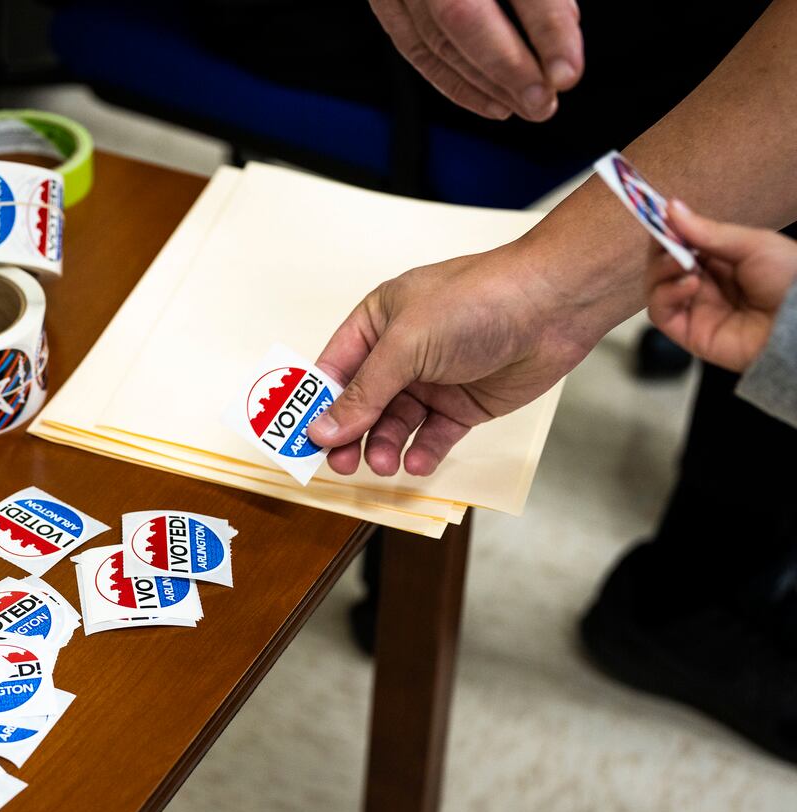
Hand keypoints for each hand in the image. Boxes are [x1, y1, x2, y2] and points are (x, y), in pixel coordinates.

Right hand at [305, 241, 602, 475]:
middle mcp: (401, 353)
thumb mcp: (406, 344)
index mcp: (377, 322)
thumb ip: (364, 392)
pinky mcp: (462, 404)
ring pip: (394, 424)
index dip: (317, 405)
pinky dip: (422, 452)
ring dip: (384, 446)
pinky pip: (432, 435)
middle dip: (350, 435)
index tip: (303, 440)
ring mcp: (432, 380)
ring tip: (384, 463)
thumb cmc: (476, 302)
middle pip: (361, 404)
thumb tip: (323, 429)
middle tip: (340, 464)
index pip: (333, 369)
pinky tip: (416, 462)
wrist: (552, 306)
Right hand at [369, 0, 583, 121]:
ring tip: (526, 106)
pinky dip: (451, 81)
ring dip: (484, 83)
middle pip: (464, 17)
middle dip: (508, 68)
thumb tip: (561, 28)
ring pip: (437, 40)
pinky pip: (414, 49)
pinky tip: (486, 100)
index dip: (548, 28)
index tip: (568, 71)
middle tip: (543, 103)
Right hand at [646, 200, 796, 372]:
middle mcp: (705, 283)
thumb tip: (671, 208)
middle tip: (669, 240)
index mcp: (722, 260)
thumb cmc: (788, 278)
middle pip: (662, 264)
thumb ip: (707, 231)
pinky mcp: (689, 333)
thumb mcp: (752, 245)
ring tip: (683, 264)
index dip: (668, 230)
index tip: (658, 214)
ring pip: (655, 287)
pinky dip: (666, 295)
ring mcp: (696, 308)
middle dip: (662, 249)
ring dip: (661, 270)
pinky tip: (690, 285)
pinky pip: (660, 313)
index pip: (681, 243)